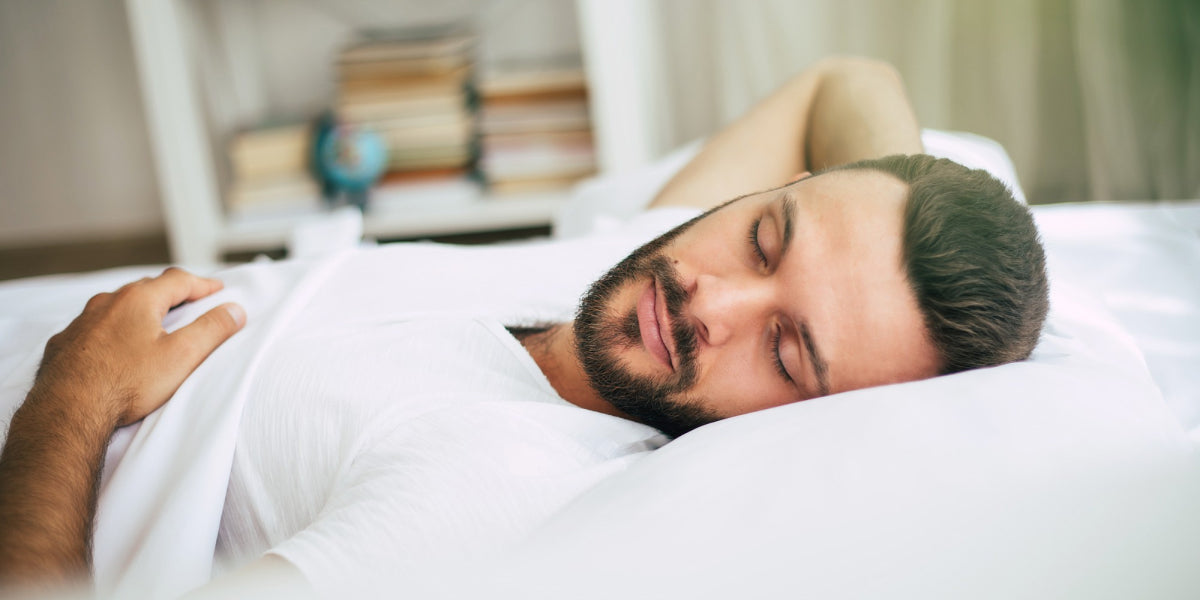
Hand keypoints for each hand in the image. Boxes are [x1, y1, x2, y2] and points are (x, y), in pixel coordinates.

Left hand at [31, 267, 245, 427]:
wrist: (68, 411)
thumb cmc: (126, 383)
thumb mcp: (182, 356)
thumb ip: (212, 329)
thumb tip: (235, 310)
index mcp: (138, 300)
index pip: (178, 280)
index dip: (203, 284)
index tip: (218, 289)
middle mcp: (106, 303)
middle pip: (146, 289)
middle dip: (170, 293)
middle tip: (189, 301)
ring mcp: (81, 323)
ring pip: (115, 307)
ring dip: (137, 310)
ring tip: (151, 322)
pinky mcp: (64, 344)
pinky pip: (93, 329)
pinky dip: (110, 331)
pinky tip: (114, 348)